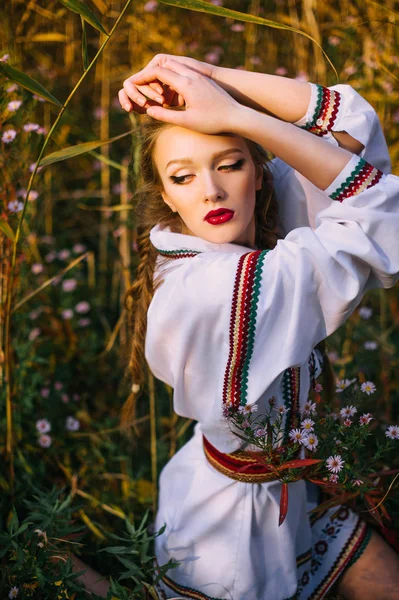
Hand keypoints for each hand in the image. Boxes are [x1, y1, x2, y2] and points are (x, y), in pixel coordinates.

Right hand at [121, 57, 240, 134]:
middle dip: (151, 74)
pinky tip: (171, 91)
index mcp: (186, 84)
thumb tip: (148, 110)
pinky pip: (184, 73)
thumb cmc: (212, 122)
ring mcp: (199, 76)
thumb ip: (165, 115)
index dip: (144, 77)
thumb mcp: (186, 122)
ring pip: (176, 67)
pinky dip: (173, 78)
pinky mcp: (204, 80)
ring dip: (163, 75)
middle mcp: (192, 75)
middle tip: (141, 84)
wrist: (236, 116)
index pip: (159, 73)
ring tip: (155, 89)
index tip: (134, 83)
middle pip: (166, 65)